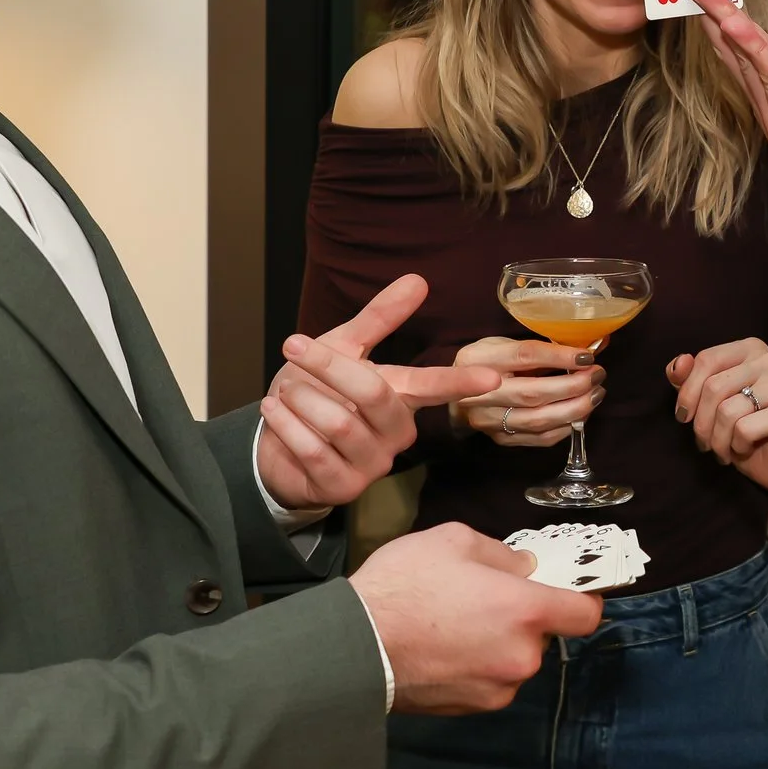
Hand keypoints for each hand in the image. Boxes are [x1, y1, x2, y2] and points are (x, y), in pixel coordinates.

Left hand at [257, 275, 501, 508]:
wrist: (275, 447)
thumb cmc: (316, 394)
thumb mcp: (344, 349)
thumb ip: (379, 319)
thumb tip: (418, 280)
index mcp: (402, 398)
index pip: (436, 386)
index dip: (462, 381)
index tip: (492, 377)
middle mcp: (396, 434)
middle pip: (373, 393)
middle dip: (328, 365)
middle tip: (293, 345)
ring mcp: (373, 465)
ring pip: (338, 423)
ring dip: (300, 397)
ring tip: (285, 389)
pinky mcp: (343, 488)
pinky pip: (314, 451)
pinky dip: (287, 425)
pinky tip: (275, 410)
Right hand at [350, 522, 605, 712]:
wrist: (354, 646)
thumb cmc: (403, 586)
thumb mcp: (453, 541)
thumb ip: (501, 553)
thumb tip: (522, 568)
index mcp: (526, 610)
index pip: (586, 614)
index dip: (582, 598)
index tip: (566, 588)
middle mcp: (521, 655)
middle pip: (544, 635)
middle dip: (523, 617)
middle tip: (484, 598)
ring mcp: (498, 687)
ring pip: (514, 659)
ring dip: (498, 643)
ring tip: (454, 624)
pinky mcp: (472, 708)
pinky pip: (490, 680)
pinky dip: (477, 666)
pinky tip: (443, 648)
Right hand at [448, 337, 606, 447]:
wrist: (454, 397)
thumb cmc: (485, 364)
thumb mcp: (501, 344)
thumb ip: (536, 347)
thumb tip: (586, 349)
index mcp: (479, 359)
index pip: (525, 356)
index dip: (559, 356)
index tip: (587, 356)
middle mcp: (480, 393)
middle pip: (533, 392)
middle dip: (573, 386)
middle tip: (598, 376)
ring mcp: (489, 421)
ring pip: (539, 420)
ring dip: (575, 408)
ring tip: (596, 395)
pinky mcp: (500, 440)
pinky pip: (539, 438)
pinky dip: (565, 428)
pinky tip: (580, 414)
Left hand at [667, 339, 767, 496]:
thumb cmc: (739, 428)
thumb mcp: (706, 401)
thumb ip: (687, 378)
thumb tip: (679, 363)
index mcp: (752, 348)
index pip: (707, 359)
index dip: (687, 392)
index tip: (684, 415)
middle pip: (714, 387)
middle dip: (701, 423)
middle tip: (705, 441)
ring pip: (727, 411)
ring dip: (717, 439)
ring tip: (724, 448)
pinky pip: (744, 429)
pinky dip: (737, 446)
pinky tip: (745, 448)